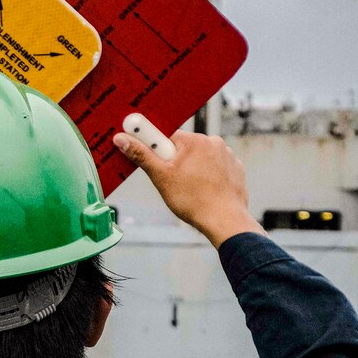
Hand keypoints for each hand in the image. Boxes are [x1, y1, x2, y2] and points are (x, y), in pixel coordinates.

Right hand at [113, 129, 264, 247]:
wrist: (225, 220)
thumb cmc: (193, 201)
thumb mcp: (161, 177)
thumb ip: (141, 155)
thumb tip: (122, 139)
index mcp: (193, 140)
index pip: (166, 136)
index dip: (157, 151)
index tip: (156, 163)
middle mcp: (213, 142)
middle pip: (183, 147)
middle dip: (175, 163)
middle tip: (174, 182)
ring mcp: (227, 155)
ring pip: (199, 158)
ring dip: (192, 169)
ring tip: (191, 189)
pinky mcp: (235, 168)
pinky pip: (215, 167)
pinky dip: (209, 176)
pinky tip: (205, 190)